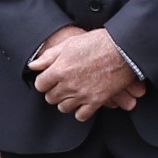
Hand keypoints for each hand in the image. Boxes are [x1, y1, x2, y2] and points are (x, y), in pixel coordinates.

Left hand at [29, 26, 144, 119]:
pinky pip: (81, 115)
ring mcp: (82, 95)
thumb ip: (49, 56)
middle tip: (61, 84)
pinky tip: (83, 102)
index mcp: (59, 69)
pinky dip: (80, 111)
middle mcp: (68, 85)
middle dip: (54, 91)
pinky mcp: (96, 101)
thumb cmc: (98, 42)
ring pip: (64, 108)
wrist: (123, 49)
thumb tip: (33, 65)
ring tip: (72, 93)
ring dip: (66, 101)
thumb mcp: (70, 43)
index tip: (49, 79)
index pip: (40, 85)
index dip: (44, 81)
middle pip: (51, 98)